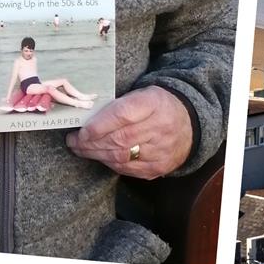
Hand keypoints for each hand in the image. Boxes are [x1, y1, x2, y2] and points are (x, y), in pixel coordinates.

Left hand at [66, 86, 191, 178]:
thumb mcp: (143, 94)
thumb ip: (118, 105)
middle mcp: (160, 127)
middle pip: (118, 139)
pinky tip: (101, 157)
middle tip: (74, 142)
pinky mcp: (158, 167)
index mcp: (154, 103)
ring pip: (120, 157)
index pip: (122, 115)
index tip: (80, 131)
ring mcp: (161, 150)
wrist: (190, 123)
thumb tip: (87, 120)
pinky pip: (128, 169)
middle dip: (90, 143)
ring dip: (96, 154)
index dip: (98, 125)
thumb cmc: (158, 106)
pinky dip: (110, 164)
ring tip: (81, 149)